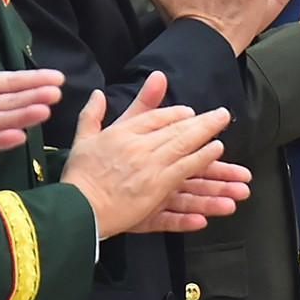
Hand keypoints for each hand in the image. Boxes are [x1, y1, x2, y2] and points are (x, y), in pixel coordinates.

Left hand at [0, 67, 62, 169]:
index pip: (9, 81)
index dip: (33, 78)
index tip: (58, 75)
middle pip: (13, 100)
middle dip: (36, 94)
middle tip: (59, 90)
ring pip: (3, 121)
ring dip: (24, 116)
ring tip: (46, 110)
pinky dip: (0, 140)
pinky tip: (19, 136)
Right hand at [59, 73, 234, 238]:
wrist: (77, 206)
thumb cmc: (79, 176)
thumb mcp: (83, 137)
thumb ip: (93, 113)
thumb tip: (98, 92)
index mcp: (123, 133)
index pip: (156, 118)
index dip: (175, 114)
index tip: (189, 112)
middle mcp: (140, 146)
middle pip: (177, 130)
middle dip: (202, 121)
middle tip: (222, 115)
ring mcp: (150, 168)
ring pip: (185, 149)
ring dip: (206, 140)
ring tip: (222, 135)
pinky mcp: (156, 189)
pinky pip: (184, 172)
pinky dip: (200, 162)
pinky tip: (214, 157)